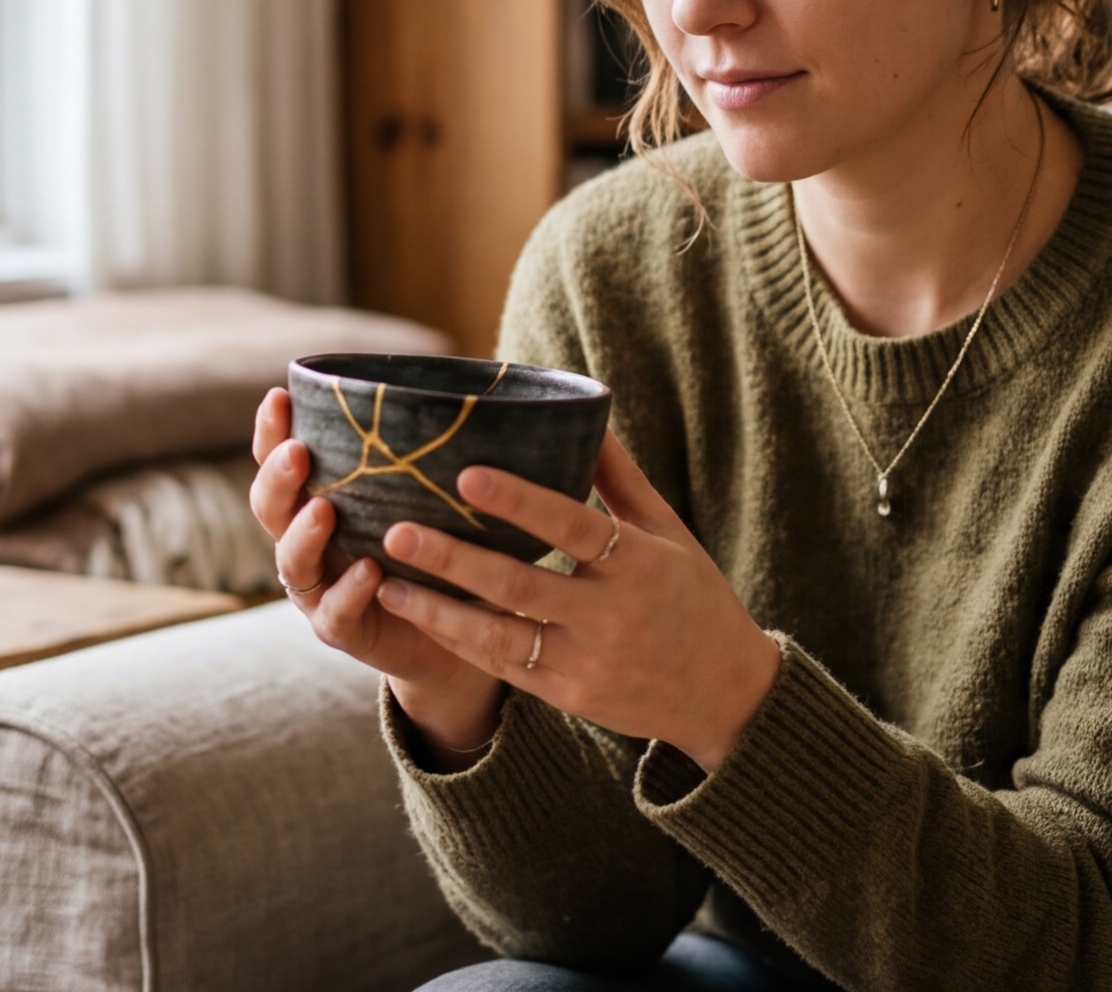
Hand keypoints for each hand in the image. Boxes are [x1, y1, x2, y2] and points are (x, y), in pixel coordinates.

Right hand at [248, 389, 502, 759]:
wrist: (455, 633)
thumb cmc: (436, 552)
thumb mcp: (425, 499)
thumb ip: (420, 460)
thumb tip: (463, 394)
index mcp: (317, 502)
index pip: (278, 462)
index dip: (271, 431)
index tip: (279, 395)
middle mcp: (307, 544)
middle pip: (270, 508)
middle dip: (278, 478)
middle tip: (297, 452)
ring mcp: (319, 590)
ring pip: (292, 562)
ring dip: (304, 534)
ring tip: (323, 511)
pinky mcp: (344, 631)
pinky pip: (336, 613)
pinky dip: (349, 591)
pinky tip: (368, 571)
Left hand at [373, 433, 781, 772]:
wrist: (725, 693)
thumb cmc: (692, 595)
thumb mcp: (669, 531)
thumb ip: (621, 478)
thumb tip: (588, 414)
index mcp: (639, 563)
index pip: (572, 525)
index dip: (520, 501)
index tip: (466, 475)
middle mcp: (613, 615)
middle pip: (521, 584)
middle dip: (454, 559)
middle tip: (397, 529)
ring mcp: (589, 662)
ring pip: (501, 636)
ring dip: (439, 610)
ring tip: (387, 581)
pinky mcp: (571, 697)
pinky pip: (505, 669)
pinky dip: (460, 642)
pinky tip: (420, 616)